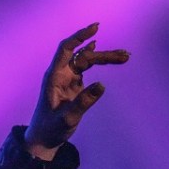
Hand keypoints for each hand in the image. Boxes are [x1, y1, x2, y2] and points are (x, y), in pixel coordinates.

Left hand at [25, 23, 129, 160]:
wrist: (43, 139)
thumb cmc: (50, 129)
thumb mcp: (67, 118)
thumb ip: (83, 102)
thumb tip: (101, 85)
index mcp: (54, 77)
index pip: (65, 50)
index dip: (79, 37)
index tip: (95, 29)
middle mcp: (59, 75)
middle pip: (82, 56)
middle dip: (102, 54)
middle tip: (124, 57)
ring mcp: (66, 79)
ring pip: (86, 61)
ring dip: (104, 57)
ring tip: (125, 57)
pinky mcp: (72, 85)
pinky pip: (86, 68)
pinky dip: (98, 62)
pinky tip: (105, 54)